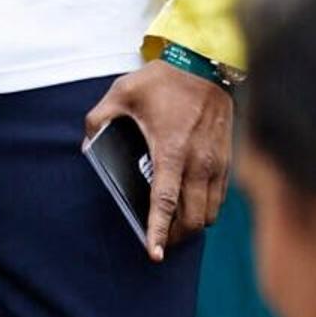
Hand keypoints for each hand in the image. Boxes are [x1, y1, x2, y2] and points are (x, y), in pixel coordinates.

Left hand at [87, 62, 232, 260]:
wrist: (206, 62)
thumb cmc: (164, 79)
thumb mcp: (122, 92)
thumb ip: (99, 119)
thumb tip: (87, 144)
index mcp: (171, 150)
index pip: (165, 203)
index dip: (159, 232)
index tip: (154, 254)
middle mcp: (199, 162)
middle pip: (192, 217)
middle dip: (176, 236)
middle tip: (160, 241)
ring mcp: (217, 162)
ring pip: (210, 212)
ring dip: (193, 224)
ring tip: (176, 226)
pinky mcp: (228, 159)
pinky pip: (220, 197)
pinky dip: (207, 208)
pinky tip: (192, 205)